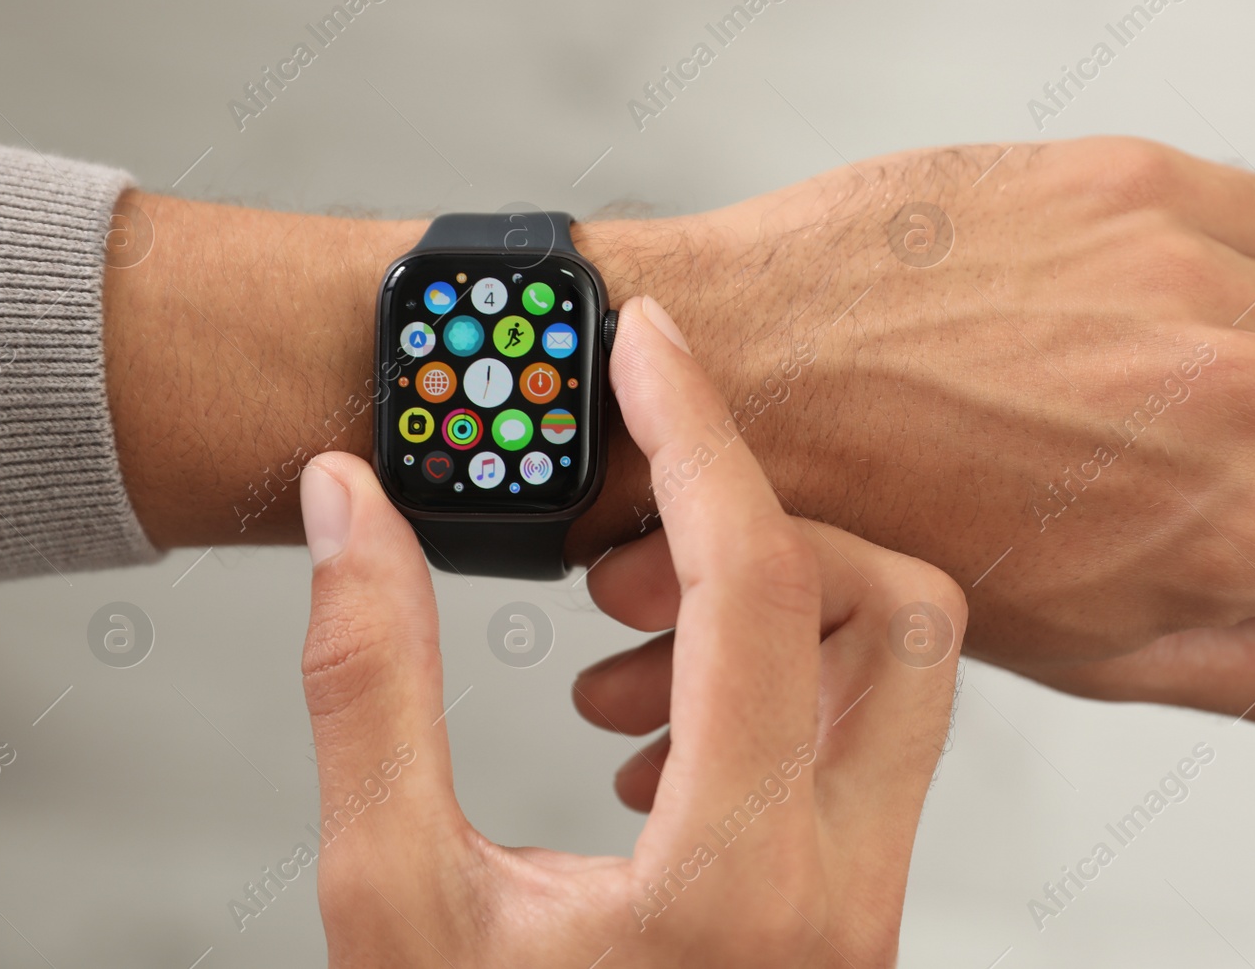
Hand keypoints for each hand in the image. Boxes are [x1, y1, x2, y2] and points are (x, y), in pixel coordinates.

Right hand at [296, 297, 963, 966]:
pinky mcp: (851, 906)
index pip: (760, 587)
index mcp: (734, 888)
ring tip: (620, 666)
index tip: (648, 347)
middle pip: (897, 613)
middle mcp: (842, 892)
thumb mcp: (392, 905)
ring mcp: (865, 904)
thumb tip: (355, 509)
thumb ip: (369, 689)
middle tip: (626, 561)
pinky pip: (868, 745)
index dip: (697, 436)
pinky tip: (655, 741)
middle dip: (771, 533)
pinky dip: (778, 692)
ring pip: (899, 677)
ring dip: (773, 618)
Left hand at [570, 137, 1254, 720]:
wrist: (756, 375)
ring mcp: (1188, 279)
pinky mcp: (1138, 183)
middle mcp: (1231, 401)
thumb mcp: (1078, 648)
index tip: (1176, 518)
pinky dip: (1243, 258)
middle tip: (1133, 447)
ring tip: (1136, 370)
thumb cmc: (892, 520)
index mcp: (1231, 533)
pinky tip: (1147, 292)